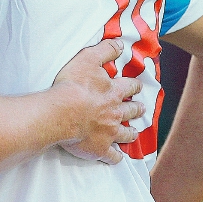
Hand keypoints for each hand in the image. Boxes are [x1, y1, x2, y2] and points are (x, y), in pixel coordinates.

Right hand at [53, 38, 145, 164]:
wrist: (62, 112)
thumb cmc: (73, 85)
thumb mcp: (88, 58)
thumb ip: (105, 49)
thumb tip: (120, 43)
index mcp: (113, 91)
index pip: (129, 86)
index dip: (134, 85)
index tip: (137, 84)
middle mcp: (116, 112)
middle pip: (131, 111)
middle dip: (137, 109)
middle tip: (140, 108)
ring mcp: (109, 132)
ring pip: (126, 134)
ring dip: (130, 133)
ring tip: (133, 133)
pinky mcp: (100, 148)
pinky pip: (112, 156)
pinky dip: (116, 157)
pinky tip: (116, 158)